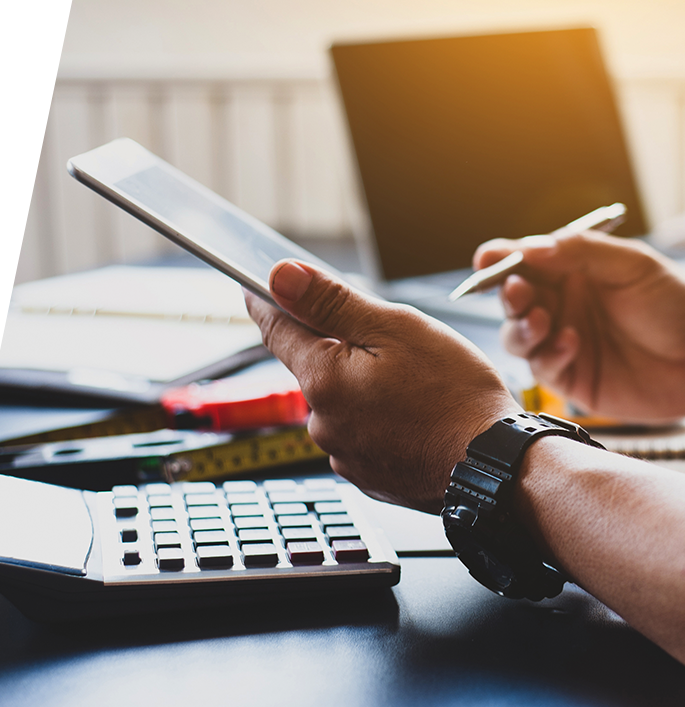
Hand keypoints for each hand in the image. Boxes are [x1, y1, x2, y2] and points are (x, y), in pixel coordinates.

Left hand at [243, 261, 519, 512]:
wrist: (496, 468)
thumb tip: (281, 277)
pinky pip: (358, 432)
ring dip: (360, 383)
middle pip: (312, 364)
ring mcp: (342, 453)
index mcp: (322, 379)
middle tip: (386, 341)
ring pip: (339, 399)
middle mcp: (321, 422)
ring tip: (411, 384)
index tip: (256, 286)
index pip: (274, 328)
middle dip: (338, 345)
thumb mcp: (394, 328)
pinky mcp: (365, 474)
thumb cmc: (455, 396)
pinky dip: (376, 417)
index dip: (266, 301)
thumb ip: (331, 302)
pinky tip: (411, 413)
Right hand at [474, 231, 684, 421]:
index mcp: (567, 272)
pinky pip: (541, 367)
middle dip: (506, 294)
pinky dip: (549, 354)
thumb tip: (530, 248)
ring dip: (521, 327)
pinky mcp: (568, 375)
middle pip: (510, 299)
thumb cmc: (674, 303)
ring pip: (515, 336)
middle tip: (516, 290)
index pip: (521, 262)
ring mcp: (558, 341)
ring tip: (542, 320)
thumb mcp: (631, 264)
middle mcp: (557, 305)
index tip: (486, 259)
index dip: (499, 259)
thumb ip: (579, 251)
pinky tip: (572, 344)